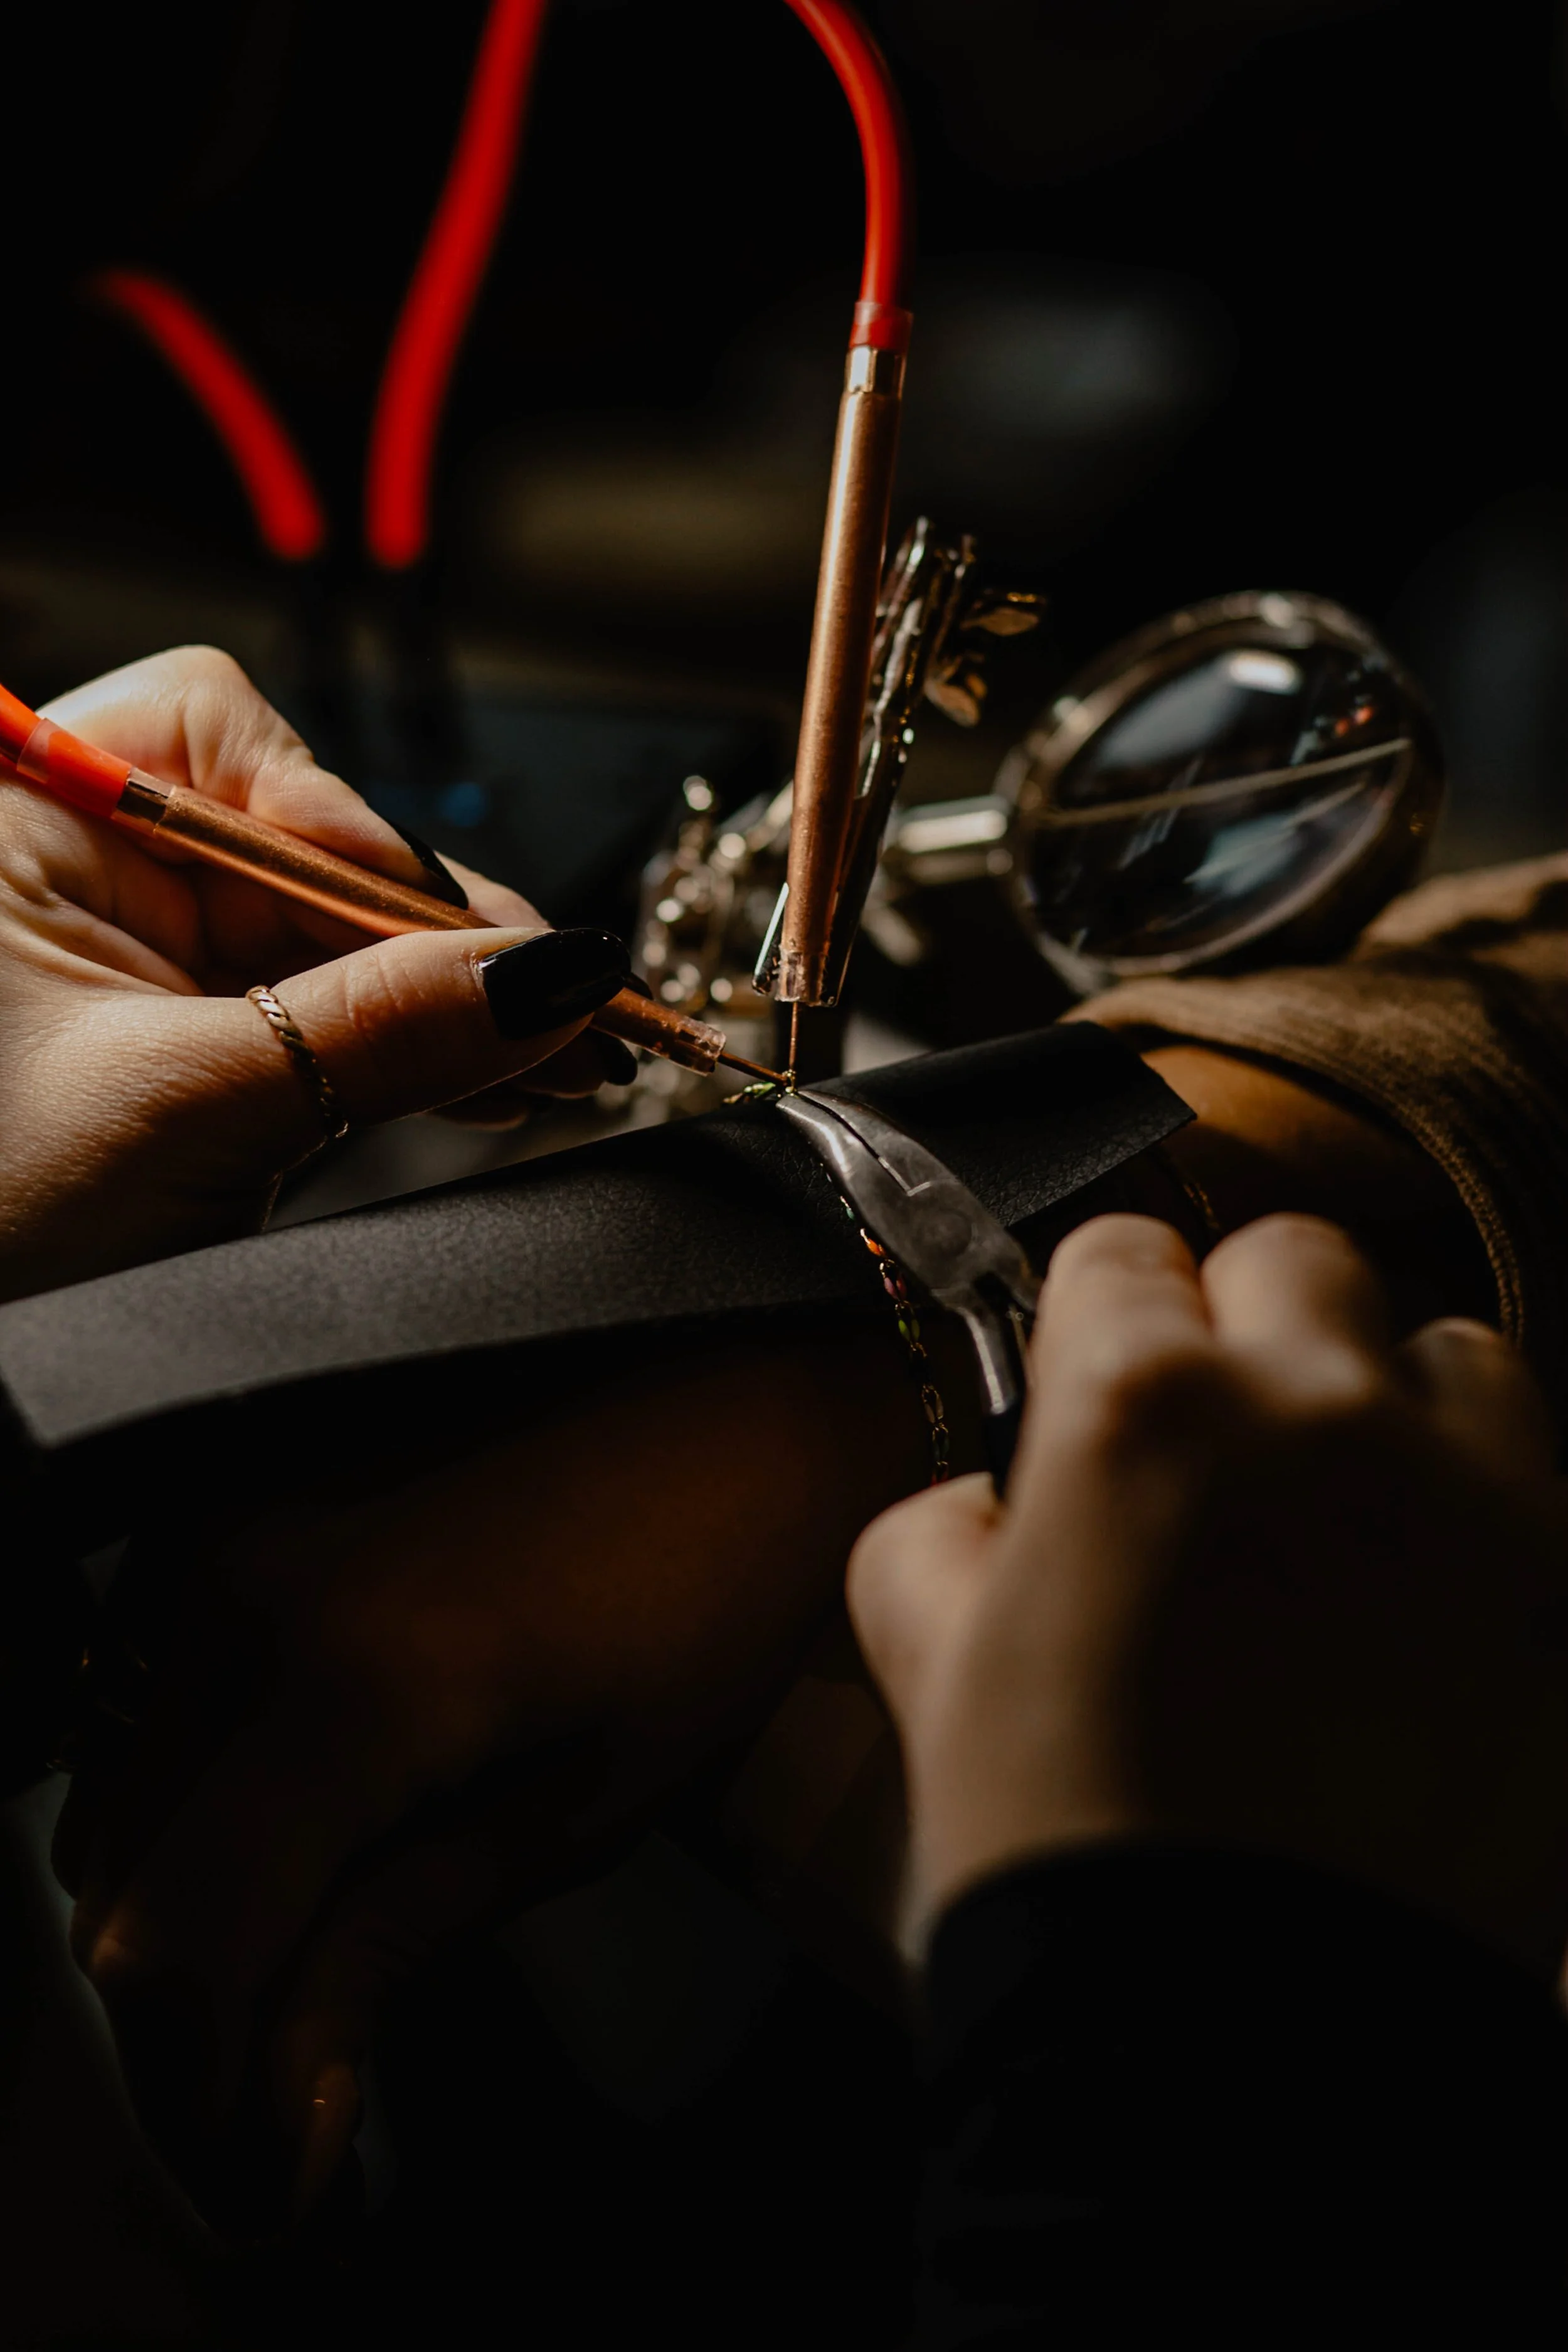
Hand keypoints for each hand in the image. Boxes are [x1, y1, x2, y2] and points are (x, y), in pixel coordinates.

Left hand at [0, 646, 633, 1299]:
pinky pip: (339, 1021)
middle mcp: (86, 882)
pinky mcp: (205, 1053)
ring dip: (458, 1001)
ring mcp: (150, 970)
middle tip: (564, 993)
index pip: (209, 732)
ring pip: (340, 942)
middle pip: (305, 846)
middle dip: (436, 932)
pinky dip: (424, 1052)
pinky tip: (506, 1083)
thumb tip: (548, 976)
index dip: (327, 806)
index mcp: (23, 831)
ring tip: (567, 1057)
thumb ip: (374, 1032)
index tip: (409, 907)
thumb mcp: (182, 1109)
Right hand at [54, 1317, 939, 2237]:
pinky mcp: (240, 1495)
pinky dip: (194, 1782)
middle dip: (195, 2002)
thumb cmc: (707, 1601)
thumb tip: (277, 2102)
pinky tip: (287, 1813)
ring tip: (298, 1946)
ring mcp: (235, 1525)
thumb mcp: (578, 1806)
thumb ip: (395, 1940)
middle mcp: (256, 1590)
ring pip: (129, 1779)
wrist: (748, 1398)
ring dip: (186, 1892)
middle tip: (287, 2067)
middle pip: (129, 1869)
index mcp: (361, 1680)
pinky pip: (155, 1685)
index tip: (262, 2154)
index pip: (186, 1933)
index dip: (204, 2076)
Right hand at [850, 1213, 1567, 1974]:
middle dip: (1249, 1330)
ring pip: (1446, 1345)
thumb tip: (990, 1500)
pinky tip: (1430, 1609)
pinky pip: (1537, 1471)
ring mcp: (1469, 1494)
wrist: (1234, 2039)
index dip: (1101, 1324)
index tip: (1105, 1381)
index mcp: (1139, 1407)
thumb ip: (938, 1529)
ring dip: (1390, 1401)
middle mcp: (1316, 1410)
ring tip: (1351, 1521)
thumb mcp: (930, 1663)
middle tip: (1225, 1450)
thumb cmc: (1068, 1846)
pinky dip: (1483, 1508)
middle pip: (1295, 1259)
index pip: (1119, 1255)